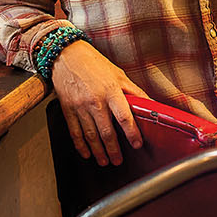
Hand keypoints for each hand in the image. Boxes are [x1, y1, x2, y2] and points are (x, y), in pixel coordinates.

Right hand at [51, 39, 150, 166]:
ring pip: (90, 135)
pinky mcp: (68, 109)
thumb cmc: (95, 64)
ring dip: (98, 151)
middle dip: (113, 149)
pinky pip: (74, 132)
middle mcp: (95, 100)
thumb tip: (151, 105)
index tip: (137, 144)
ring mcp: (80, 106)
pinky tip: (86, 153)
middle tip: (118, 161)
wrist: (66, 56)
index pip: (124, 116)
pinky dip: (80, 145)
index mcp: (111, 90)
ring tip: (105, 161)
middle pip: (106, 131)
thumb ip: (134, 92)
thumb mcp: (119, 74)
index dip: (132, 132)